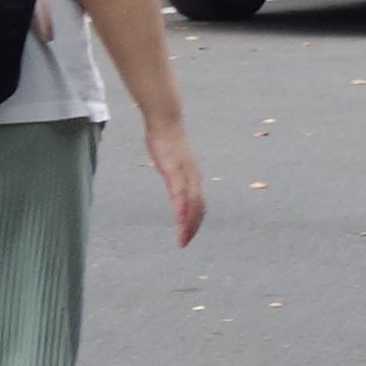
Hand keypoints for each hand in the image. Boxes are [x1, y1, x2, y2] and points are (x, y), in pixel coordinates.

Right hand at [143, 117, 207, 246]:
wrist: (165, 121)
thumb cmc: (166, 141)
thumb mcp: (171, 162)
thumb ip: (174, 174)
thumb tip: (173, 183)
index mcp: (193, 177)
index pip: (199, 204)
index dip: (195, 221)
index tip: (188, 234)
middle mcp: (193, 177)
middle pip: (199, 208)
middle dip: (193, 227)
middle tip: (184, 243)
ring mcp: (185, 174)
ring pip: (192, 204)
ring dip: (188, 224)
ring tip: (182, 239)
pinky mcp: (174, 171)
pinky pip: (179, 194)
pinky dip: (181, 209)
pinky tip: (178, 221)